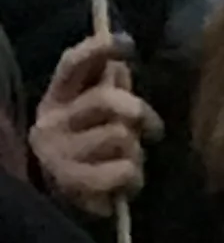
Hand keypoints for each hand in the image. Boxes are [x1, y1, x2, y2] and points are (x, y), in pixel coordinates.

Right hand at [32, 33, 159, 214]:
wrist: (56, 199)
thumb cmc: (86, 144)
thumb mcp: (91, 109)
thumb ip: (107, 84)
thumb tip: (121, 64)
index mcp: (57, 97)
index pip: (73, 63)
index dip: (101, 48)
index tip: (129, 44)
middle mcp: (50, 123)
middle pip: (105, 100)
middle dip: (139, 112)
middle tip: (154, 129)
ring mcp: (57, 154)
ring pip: (119, 136)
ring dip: (137, 150)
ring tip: (132, 160)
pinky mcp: (70, 184)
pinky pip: (120, 171)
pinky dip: (133, 177)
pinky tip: (128, 181)